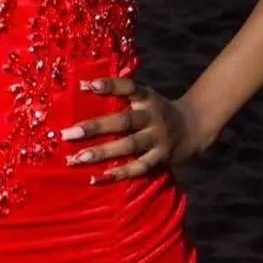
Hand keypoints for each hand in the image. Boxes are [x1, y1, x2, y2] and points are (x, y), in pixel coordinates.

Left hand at [60, 76, 210, 181]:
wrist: (194, 128)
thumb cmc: (157, 111)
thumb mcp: (146, 96)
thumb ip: (122, 94)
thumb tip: (85, 85)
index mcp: (147, 98)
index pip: (128, 87)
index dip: (109, 85)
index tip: (87, 85)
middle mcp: (153, 116)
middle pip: (123, 121)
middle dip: (95, 127)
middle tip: (67, 134)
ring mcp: (158, 138)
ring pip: (128, 146)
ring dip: (102, 153)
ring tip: (77, 158)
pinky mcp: (161, 158)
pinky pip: (139, 167)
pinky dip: (119, 173)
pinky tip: (98, 177)